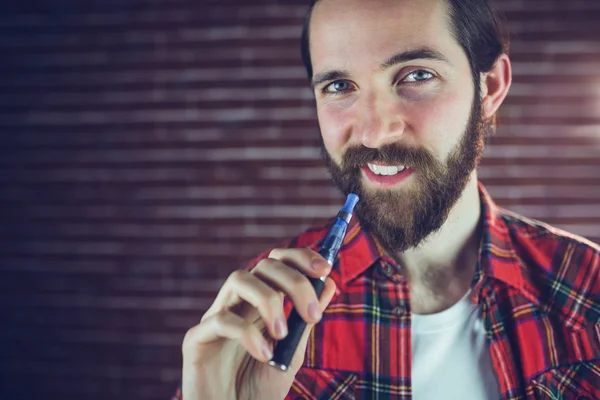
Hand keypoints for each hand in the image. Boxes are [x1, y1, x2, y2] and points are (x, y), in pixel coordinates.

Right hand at [181, 248, 336, 399]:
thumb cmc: (259, 389)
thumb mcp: (292, 352)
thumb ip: (306, 319)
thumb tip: (330, 283)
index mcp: (259, 304)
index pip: (277, 264)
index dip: (300, 258)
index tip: (324, 268)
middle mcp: (236, 304)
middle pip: (262, 266)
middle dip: (293, 282)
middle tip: (312, 316)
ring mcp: (214, 318)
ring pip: (238, 279)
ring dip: (269, 301)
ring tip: (283, 334)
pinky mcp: (196, 339)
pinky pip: (221, 320)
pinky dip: (249, 334)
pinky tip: (265, 356)